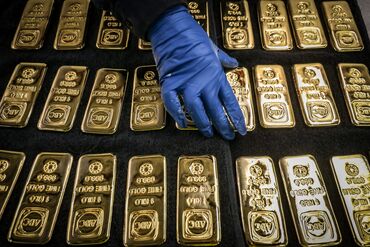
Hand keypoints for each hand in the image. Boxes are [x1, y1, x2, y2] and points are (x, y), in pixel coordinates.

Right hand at [148, 5, 246, 139]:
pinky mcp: (170, 82)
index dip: (237, 118)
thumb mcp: (214, 48)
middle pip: (216, 109)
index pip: (230, 102)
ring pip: (197, 109)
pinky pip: (173, 102)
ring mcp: (187, 83)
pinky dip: (176, 112)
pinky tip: (181, 122)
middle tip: (228, 137)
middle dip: (223, 126)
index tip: (242, 130)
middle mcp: (204, 82)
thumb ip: (224, 59)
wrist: (174, 28)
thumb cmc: (194, 37)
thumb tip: (233, 63)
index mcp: (216, 76)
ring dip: (202, 123)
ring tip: (208, 133)